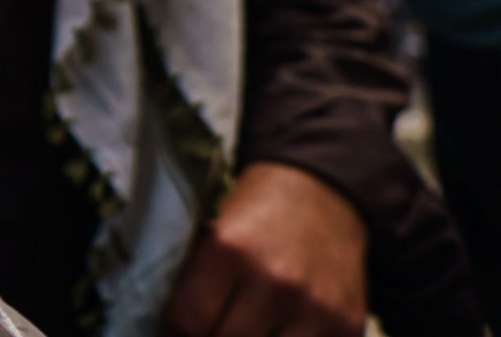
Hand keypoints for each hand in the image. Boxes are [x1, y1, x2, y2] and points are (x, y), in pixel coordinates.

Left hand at [160, 162, 367, 336]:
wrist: (323, 196)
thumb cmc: (256, 217)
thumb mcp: (213, 233)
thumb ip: (193, 280)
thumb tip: (170, 330)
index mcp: (231, 249)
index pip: (188, 321)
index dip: (175, 331)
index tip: (177, 330)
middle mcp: (276, 280)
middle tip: (210, 327)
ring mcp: (316, 307)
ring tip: (242, 327)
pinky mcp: (348, 325)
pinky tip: (275, 330)